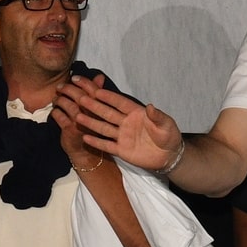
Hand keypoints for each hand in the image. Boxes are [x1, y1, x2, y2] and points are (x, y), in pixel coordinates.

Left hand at [53, 75, 108, 168]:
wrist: (86, 152)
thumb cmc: (91, 128)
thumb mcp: (97, 111)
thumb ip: (96, 93)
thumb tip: (99, 77)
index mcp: (102, 108)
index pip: (93, 89)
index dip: (83, 81)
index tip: (73, 78)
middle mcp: (93, 115)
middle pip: (78, 95)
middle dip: (67, 88)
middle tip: (59, 88)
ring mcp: (81, 122)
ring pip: (67, 104)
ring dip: (59, 100)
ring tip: (56, 100)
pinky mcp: (70, 129)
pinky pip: (58, 115)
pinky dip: (55, 112)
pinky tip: (55, 112)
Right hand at [64, 81, 182, 168]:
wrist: (169, 156)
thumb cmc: (169, 136)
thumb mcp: (166, 124)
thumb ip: (157, 116)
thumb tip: (150, 106)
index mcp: (136, 113)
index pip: (120, 103)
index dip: (109, 97)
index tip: (97, 91)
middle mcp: (126, 123)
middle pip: (108, 113)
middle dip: (95, 106)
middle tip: (81, 99)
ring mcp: (123, 136)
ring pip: (104, 128)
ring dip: (91, 122)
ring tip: (77, 116)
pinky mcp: (121, 150)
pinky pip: (107, 145)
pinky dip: (96, 142)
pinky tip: (85, 137)